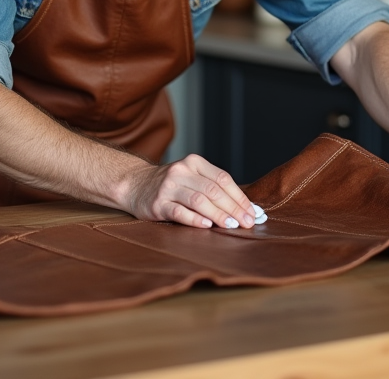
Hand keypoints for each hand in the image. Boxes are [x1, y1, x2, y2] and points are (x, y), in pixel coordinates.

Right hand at [124, 154, 255, 228]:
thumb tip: (246, 209)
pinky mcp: (158, 204)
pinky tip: (207, 226)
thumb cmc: (172, 185)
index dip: (240, 197)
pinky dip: (195, 219)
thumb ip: (214, 189)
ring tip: (232, 226)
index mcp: (194, 163)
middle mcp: (181, 171)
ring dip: (218, 214)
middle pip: (213, 190)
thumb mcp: (191, 177)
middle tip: (247, 223)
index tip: (253, 213)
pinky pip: (179, 212)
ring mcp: (168, 187)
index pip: (223, 179)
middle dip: (233, 208)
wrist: (134, 184)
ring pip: (198, 200)